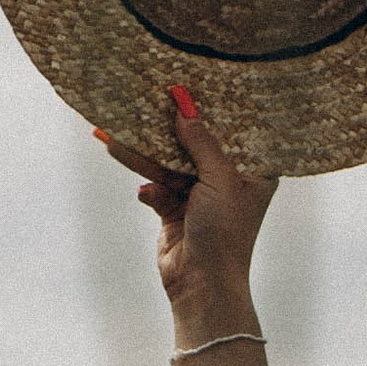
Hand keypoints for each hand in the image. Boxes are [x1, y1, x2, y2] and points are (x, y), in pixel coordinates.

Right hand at [99, 84, 276, 333]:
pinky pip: (157, 186)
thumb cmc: (224, 234)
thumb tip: (184, 105)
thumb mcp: (219, 180)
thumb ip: (202, 141)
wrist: (201, 286)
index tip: (191, 79)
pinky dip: (148, 186)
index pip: (235, 128)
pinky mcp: (175, 210)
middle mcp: (228, 179)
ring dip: (143, 153)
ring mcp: (200, 195)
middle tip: (145, 96)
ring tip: (112, 132)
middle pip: (196, 142)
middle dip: (169, 125)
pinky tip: (144, 192)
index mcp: (253, 171)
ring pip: (168, 163)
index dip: (215, 105)